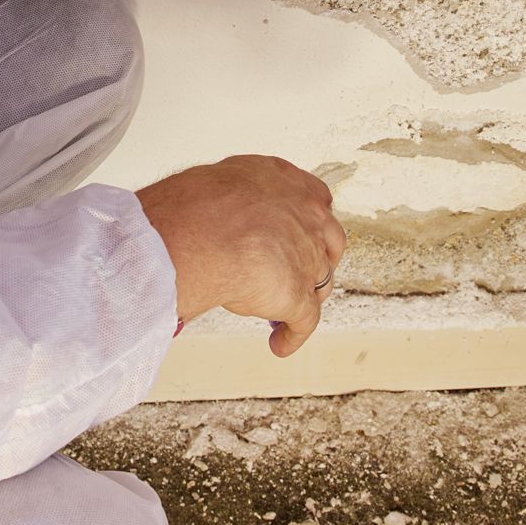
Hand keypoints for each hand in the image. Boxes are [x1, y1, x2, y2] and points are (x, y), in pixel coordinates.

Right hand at [135, 154, 347, 357]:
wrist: (199, 232)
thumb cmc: (196, 204)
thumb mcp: (224, 180)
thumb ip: (239, 196)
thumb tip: (221, 211)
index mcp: (289, 184)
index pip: (316, 201)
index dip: (308, 222)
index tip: (299, 231)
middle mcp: (308, 216)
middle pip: (329, 242)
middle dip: (317, 258)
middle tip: (296, 270)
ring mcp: (307, 257)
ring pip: (319, 282)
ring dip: (304, 296)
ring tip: (284, 310)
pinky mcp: (297, 295)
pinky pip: (304, 321)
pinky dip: (292, 336)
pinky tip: (280, 344)